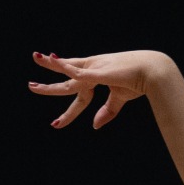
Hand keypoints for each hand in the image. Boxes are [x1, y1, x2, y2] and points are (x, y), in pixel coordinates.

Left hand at [29, 49, 173, 128]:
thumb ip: (107, 111)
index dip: (69, 111)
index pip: (78, 93)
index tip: (56, 123)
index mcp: (97, 76)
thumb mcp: (120, 98)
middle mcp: (92, 69)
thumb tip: (94, 126)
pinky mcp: (100, 71)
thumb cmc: (139, 82)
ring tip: (36, 59)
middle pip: (67, 81)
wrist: (152, 72)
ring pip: (68, 71)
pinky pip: (80, 72)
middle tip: (31, 86)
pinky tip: (53, 60)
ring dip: (51, 66)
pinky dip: (66, 68)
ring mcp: (95, 68)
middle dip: (49, 86)